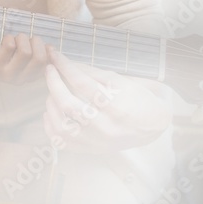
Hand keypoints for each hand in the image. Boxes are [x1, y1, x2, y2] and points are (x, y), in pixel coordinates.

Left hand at [0, 33, 48, 84]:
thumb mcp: (18, 60)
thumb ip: (34, 55)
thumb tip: (51, 48)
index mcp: (28, 77)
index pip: (48, 67)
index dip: (51, 53)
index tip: (47, 45)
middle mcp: (20, 79)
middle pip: (40, 58)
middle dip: (36, 42)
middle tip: (27, 39)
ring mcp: (7, 73)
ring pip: (25, 52)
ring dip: (21, 38)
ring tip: (14, 39)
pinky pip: (9, 46)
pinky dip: (8, 37)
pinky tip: (2, 41)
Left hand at [43, 49, 171, 152]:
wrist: (152, 125)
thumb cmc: (138, 98)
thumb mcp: (121, 80)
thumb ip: (92, 73)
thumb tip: (66, 63)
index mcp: (117, 107)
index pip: (82, 84)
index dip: (65, 66)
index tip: (54, 54)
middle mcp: (106, 128)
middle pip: (68, 105)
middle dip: (53, 83)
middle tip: (50, 69)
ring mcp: (97, 142)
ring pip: (61, 125)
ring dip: (51, 103)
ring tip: (53, 91)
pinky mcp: (90, 150)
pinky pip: (61, 141)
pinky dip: (50, 125)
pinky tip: (52, 111)